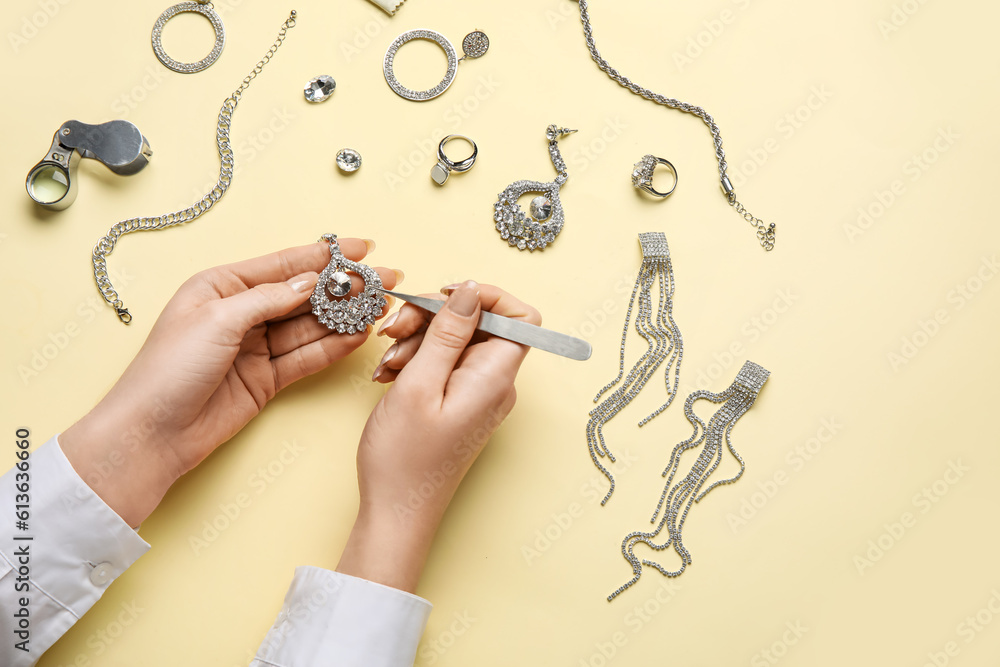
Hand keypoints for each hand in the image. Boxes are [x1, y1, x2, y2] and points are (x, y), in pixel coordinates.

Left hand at [60, 239, 399, 526]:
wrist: (153, 433)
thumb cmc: (169, 369)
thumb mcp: (219, 319)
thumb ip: (269, 298)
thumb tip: (312, 281)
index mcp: (221, 287)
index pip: (282, 265)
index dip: (324, 256)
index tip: (361, 248)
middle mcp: (241, 313)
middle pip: (303, 295)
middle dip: (344, 288)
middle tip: (383, 281)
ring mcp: (256, 347)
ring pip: (309, 326)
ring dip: (344, 317)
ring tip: (380, 307)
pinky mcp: (267, 378)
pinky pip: (306, 356)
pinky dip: (332, 347)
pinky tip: (358, 337)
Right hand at [336, 281, 540, 591]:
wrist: (396, 511)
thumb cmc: (405, 457)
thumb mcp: (420, 383)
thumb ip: (448, 332)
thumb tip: (470, 291)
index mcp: (495, 376)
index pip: (520, 316)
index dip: (486, 296)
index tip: (444, 295)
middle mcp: (495, 382)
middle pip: (479, 323)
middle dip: (434, 317)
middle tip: (394, 329)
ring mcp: (478, 393)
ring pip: (456, 341)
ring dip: (418, 340)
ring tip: (387, 363)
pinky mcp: (459, 402)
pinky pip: (445, 364)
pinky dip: (416, 360)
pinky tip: (389, 374)